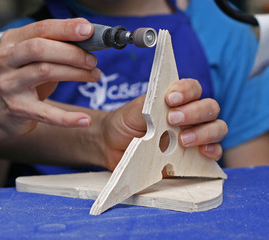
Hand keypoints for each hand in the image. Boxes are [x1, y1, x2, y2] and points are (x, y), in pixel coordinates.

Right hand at [0, 18, 100, 137]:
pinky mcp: (16, 108)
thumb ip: (54, 45)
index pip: (40, 29)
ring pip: (45, 72)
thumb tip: (88, 37)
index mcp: (11, 41)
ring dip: (76, 73)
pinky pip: (46, 112)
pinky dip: (67, 118)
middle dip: (72, 53)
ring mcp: (8, 85)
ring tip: (95, 75)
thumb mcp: (34, 58)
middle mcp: (4, 60)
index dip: (66, 28)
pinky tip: (85, 120)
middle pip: (39, 49)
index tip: (88, 30)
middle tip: (92, 60)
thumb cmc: (24, 79)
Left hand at [100, 78, 227, 170]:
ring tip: (182, 140)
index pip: (193, 89)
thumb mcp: (133, 112)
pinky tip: (202, 152)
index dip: (186, 91)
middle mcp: (190, 116)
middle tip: (173, 119)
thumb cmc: (125, 124)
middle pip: (210, 108)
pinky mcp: (195, 158)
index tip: (171, 99)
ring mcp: (195, 136)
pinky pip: (215, 153)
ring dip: (204, 132)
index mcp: (177, 100)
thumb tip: (164, 108)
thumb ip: (150, 106)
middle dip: (194, 112)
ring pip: (217, 129)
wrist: (113, 146)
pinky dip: (213, 151)